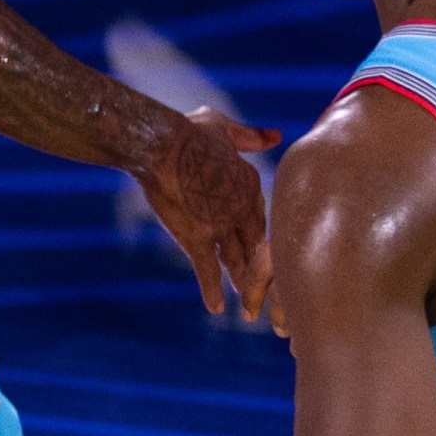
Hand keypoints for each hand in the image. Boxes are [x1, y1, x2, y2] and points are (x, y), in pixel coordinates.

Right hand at [139, 105, 283, 319]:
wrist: (160, 142)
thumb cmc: (188, 131)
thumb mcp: (224, 127)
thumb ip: (250, 135)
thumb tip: (275, 135)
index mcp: (249, 184)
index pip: (260, 219)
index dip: (261, 238)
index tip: (266, 255)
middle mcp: (241, 208)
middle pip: (256, 246)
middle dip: (264, 272)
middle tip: (270, 294)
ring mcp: (220, 224)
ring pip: (237, 262)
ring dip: (243, 286)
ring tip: (250, 308)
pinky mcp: (197, 236)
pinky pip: (208, 269)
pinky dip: (212, 290)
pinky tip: (216, 308)